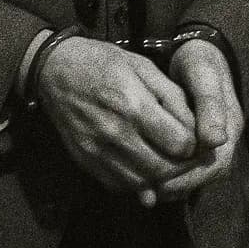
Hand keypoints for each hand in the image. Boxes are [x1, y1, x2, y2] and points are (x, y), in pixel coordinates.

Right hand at [36, 37, 198, 204]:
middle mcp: (116, 132)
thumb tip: (194, 130)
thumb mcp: (143, 67)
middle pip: (164, 169)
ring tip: (164, 162)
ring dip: (159, 178)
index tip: (191, 138)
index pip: (180, 144)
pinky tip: (141, 166)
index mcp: (134, 104)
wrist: (54, 69)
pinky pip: (119, 185)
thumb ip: (172, 97)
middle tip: (183, 156)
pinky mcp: (85, 160)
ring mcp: (98, 150)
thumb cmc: (103, 62)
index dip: (193, 144)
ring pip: (143, 183)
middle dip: (180, 166)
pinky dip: (136, 182)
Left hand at [153, 39, 242, 202]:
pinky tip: (145, 176)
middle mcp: (223, 139)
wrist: (196, 51)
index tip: (162, 184)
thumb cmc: (199, 62)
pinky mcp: (195, 141)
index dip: (190, 178)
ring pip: (194, 174)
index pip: (215, 165)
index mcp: (230, 126)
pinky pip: (185, 166)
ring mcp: (210, 141)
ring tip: (144, 189)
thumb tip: (215, 140)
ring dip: (172, 184)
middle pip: (204, 176)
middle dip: (177, 186)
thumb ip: (209, 105)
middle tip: (148, 193)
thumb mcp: (204, 76)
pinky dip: (167, 175)